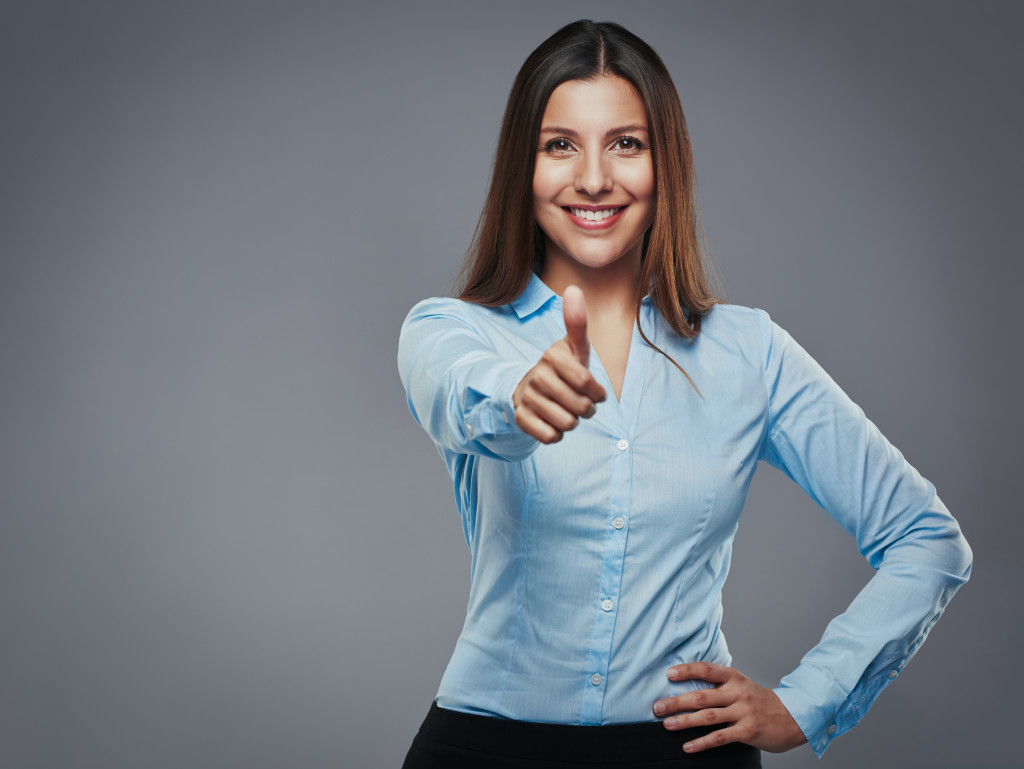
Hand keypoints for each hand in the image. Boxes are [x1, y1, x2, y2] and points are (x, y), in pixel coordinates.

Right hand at [512, 285, 605, 442]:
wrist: (529, 389)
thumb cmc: (562, 368)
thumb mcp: (573, 347)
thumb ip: (577, 322)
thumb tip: (573, 288)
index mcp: (552, 356)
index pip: (587, 383)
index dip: (597, 393)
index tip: (594, 389)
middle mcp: (537, 375)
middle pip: (581, 407)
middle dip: (587, 409)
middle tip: (579, 402)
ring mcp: (527, 397)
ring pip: (567, 424)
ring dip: (572, 422)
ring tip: (566, 410)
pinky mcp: (520, 418)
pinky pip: (550, 437)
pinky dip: (556, 433)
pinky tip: (551, 421)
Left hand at [652, 662, 806, 753]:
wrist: (791, 717)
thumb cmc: (758, 700)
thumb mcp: (740, 684)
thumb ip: (718, 683)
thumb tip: (686, 683)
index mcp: (734, 677)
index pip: (707, 669)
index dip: (687, 670)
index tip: (669, 673)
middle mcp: (737, 692)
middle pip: (702, 696)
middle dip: (676, 701)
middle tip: (657, 707)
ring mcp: (743, 712)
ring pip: (708, 716)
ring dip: (684, 721)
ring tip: (667, 724)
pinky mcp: (747, 731)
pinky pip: (719, 737)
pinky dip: (701, 742)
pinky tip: (687, 746)